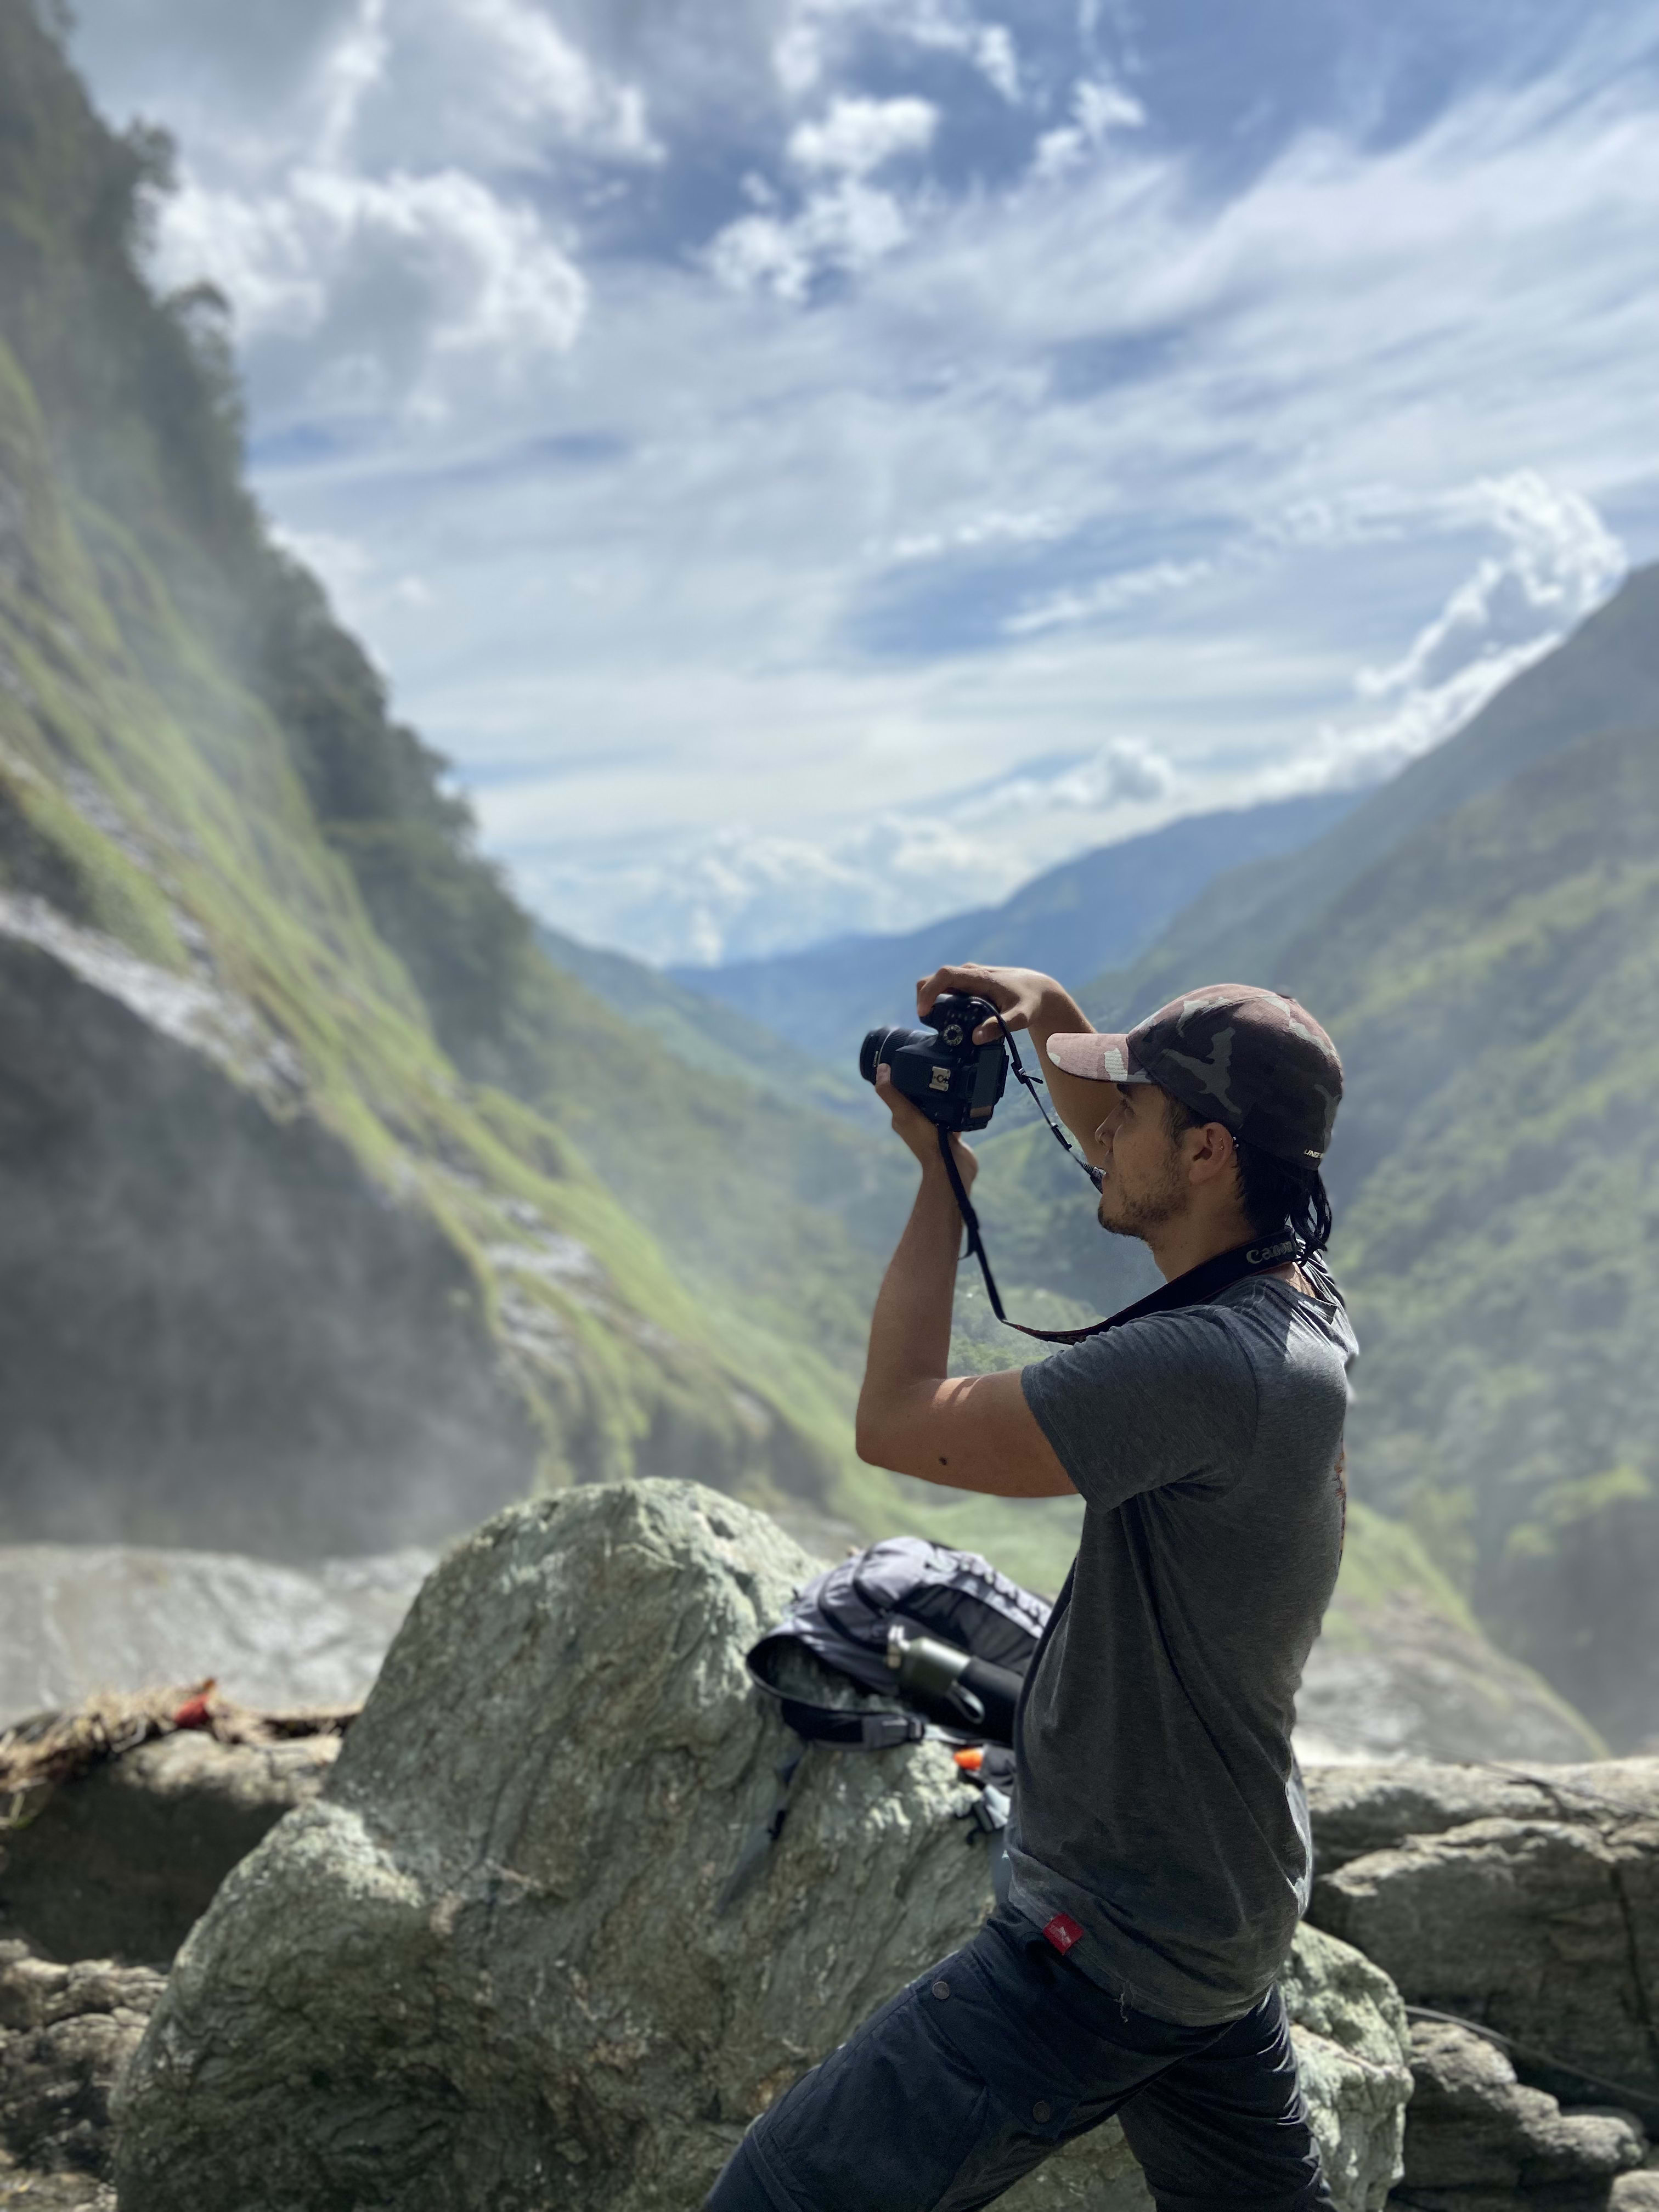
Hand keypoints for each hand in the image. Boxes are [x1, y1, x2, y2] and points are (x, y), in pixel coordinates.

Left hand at [874, 1067, 978, 1190]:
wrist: (953, 1166)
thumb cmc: (927, 1140)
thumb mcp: (905, 1113)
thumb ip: (891, 1093)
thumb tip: (881, 1068)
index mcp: (901, 1117)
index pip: (898, 1091)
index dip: (901, 1076)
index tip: (911, 1060)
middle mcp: (914, 1121)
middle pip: (917, 1096)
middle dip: (923, 1083)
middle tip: (934, 1067)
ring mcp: (932, 1127)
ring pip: (934, 1103)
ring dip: (940, 1094)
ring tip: (949, 1079)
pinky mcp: (948, 1131)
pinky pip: (950, 1113)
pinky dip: (953, 1105)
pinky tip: (960, 1097)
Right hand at [915, 963, 1063, 1044]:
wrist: (1038, 990)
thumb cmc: (1029, 1002)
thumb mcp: (1019, 1017)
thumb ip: (999, 1026)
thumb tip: (976, 1038)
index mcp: (979, 977)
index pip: (945, 975)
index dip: (930, 991)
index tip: (923, 1011)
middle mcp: (970, 973)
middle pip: (935, 978)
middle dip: (924, 996)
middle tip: (925, 1020)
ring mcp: (969, 977)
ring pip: (939, 983)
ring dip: (930, 999)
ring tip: (933, 1022)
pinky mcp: (969, 983)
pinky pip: (947, 988)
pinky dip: (939, 1000)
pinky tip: (944, 1017)